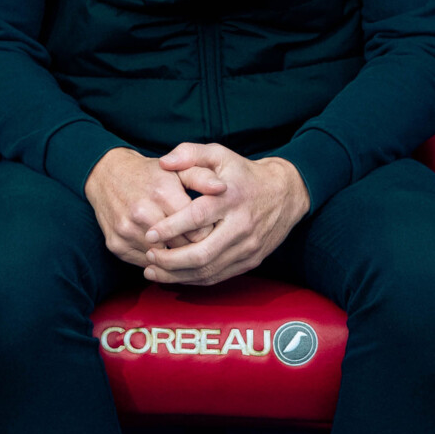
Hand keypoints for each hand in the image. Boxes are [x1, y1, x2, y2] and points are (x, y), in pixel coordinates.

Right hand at [84, 148, 225, 267]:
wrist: (107, 176)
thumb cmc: (150, 174)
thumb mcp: (178, 170)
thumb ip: (202, 177)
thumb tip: (223, 188)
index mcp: (163, 193)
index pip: (199, 230)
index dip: (210, 234)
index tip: (215, 232)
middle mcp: (143, 213)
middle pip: (182, 248)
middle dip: (195, 248)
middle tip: (204, 246)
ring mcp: (127, 232)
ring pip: (164, 260)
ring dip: (177, 259)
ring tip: (185, 250)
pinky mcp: (117, 246)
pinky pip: (146, 264)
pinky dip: (157, 262)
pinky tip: (164, 251)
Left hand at [141, 144, 310, 286]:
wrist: (285, 194)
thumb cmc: (244, 174)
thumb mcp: (220, 154)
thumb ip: (190, 153)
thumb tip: (163, 162)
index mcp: (230, 198)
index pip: (198, 217)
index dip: (171, 227)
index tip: (149, 234)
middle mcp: (241, 225)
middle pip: (202, 252)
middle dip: (171, 259)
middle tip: (149, 256)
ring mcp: (248, 247)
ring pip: (209, 270)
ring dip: (178, 275)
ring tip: (153, 271)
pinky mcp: (251, 260)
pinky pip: (219, 276)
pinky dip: (194, 280)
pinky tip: (175, 276)